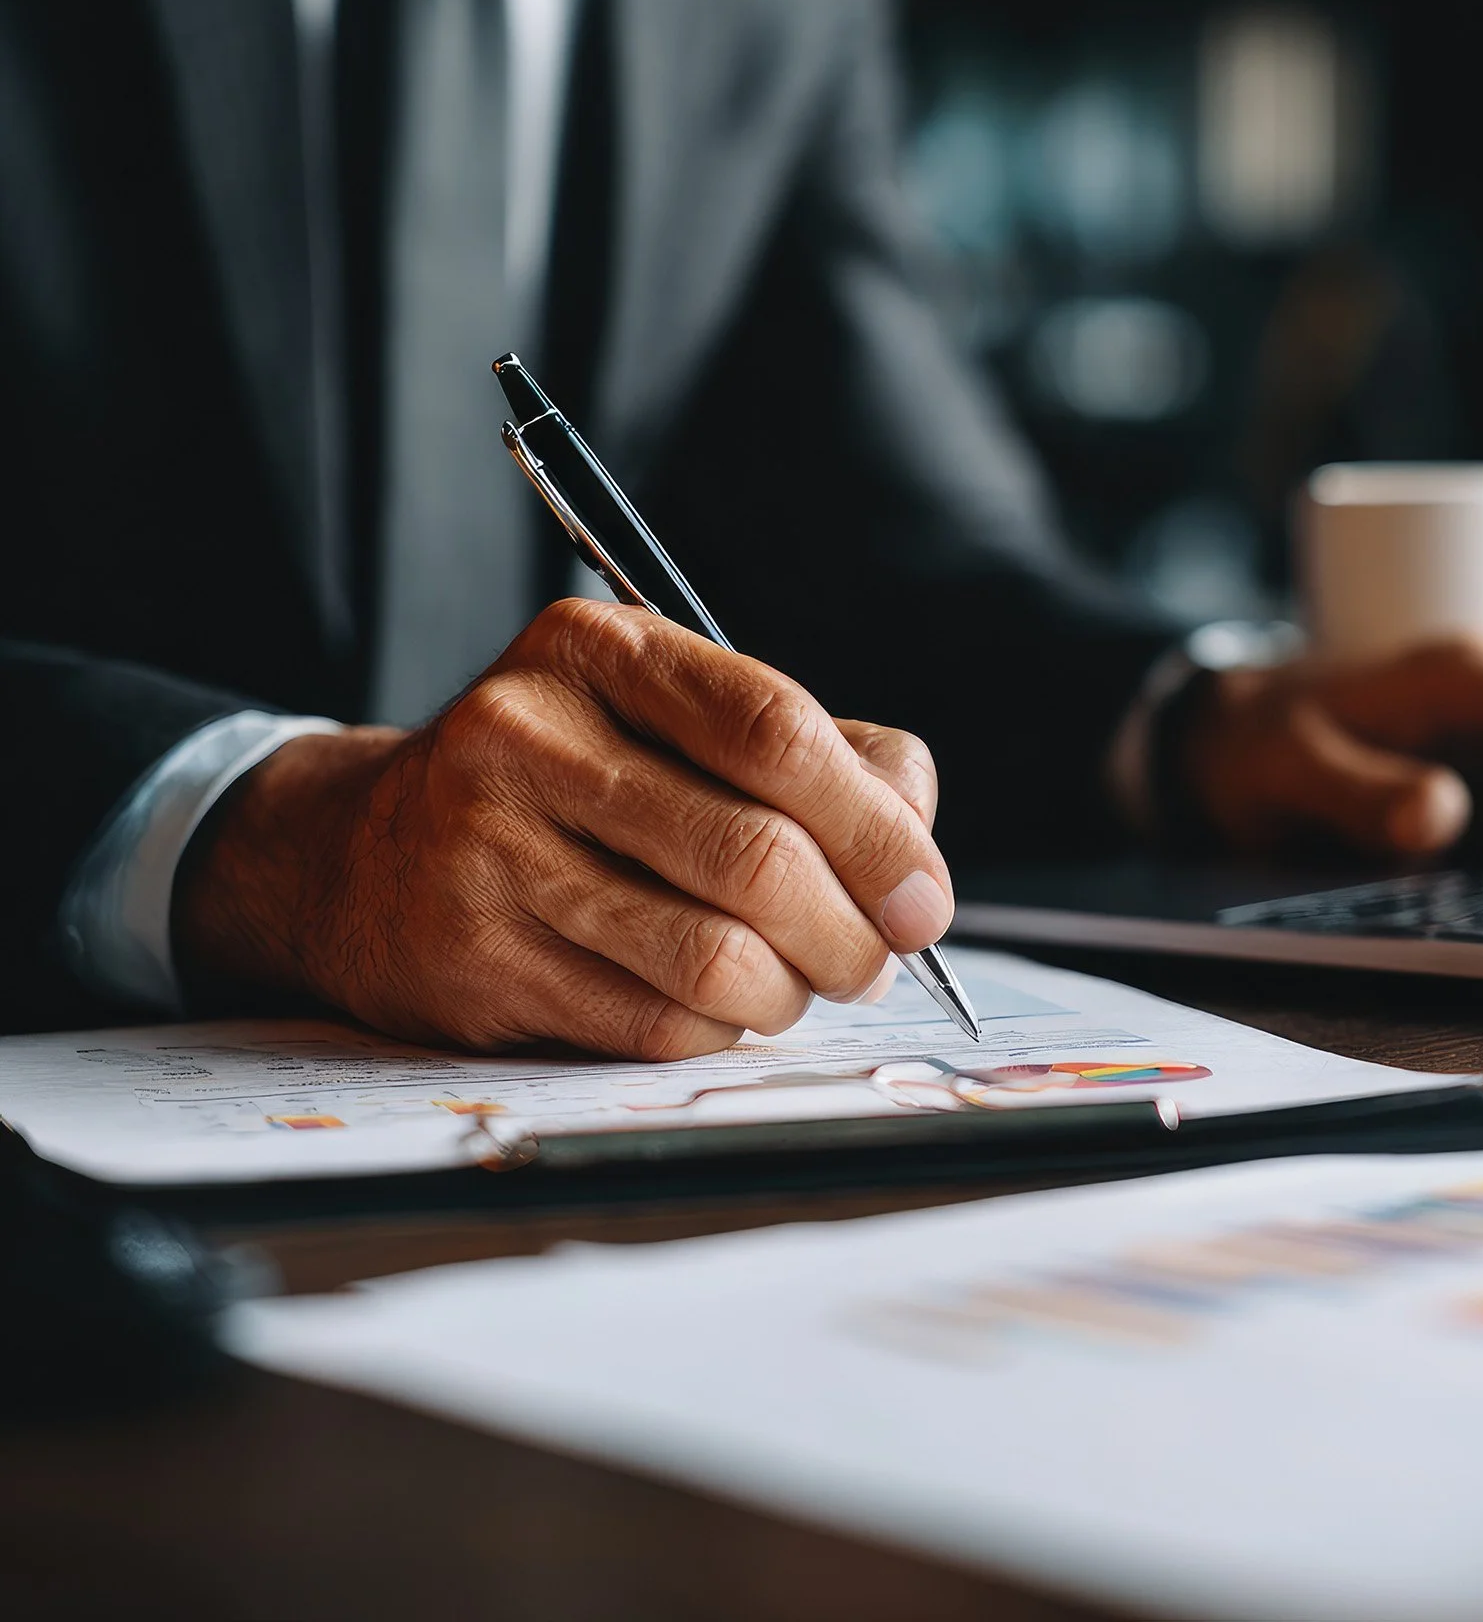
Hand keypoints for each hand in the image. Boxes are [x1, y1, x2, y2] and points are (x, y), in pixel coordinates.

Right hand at [172, 600, 954, 1058]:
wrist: (361, 856)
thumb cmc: (567, 783)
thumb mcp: (673, 717)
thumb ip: (816, 751)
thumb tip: (914, 832)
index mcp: (600, 651)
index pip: (773, 729)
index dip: (874, 826)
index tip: (923, 894)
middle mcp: (529, 736)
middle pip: (756, 856)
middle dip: (850, 931)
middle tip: (873, 958)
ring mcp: (488, 853)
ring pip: (711, 957)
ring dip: (791, 991)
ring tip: (798, 982)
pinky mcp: (473, 963)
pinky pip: (652, 1023)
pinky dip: (717, 1029)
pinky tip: (716, 1006)